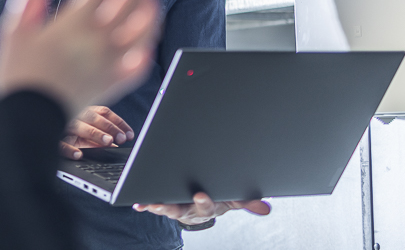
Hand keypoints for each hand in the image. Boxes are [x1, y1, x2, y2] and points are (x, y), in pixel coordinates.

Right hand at [0, 0, 160, 117]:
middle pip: (128, 2)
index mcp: (73, 25)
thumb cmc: (18, 75)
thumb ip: (27, 1)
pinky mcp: (115, 84)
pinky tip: (148, 36)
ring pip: (144, 29)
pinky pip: (142, 62)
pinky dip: (148, 45)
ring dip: (149, 5)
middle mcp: (98, 41)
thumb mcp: (12, 32)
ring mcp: (110, 62)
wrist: (28, 119)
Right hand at [60, 106, 133, 158]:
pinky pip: (61, 144)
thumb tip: (116, 144)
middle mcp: (75, 115)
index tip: (130, 135)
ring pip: (79, 127)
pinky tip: (79, 155)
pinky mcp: (53, 138)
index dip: (119, 123)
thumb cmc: (70, 132)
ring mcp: (63, 125)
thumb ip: (101, 135)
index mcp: (84, 111)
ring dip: (95, 134)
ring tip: (108, 142)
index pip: (104, 113)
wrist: (40, 126)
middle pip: (94, 118)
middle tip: (120, 138)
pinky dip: (70, 149)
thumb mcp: (86, 131)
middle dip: (109, 127)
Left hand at [133, 192, 270, 225]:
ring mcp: (177, 207)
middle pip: (181, 210)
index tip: (201, 195)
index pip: (207, 206)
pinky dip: (146, 203)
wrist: (203, 202)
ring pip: (166, 208)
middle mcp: (190, 209)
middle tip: (163, 204)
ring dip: (156, 206)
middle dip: (172, 207)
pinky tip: (138, 202)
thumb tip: (266, 207)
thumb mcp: (233, 199)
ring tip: (147, 204)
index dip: (204, 202)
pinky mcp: (165, 203)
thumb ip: (247, 202)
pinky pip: (155, 203)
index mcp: (208, 207)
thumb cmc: (219, 197)